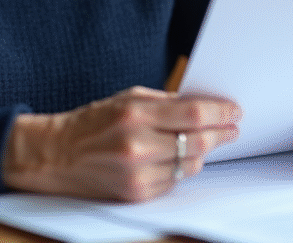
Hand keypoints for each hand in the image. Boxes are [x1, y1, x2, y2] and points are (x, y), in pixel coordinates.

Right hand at [2, 86, 240, 201]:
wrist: (58, 155)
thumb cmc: (93, 122)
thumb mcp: (128, 98)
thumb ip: (166, 102)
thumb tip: (203, 105)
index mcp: (136, 115)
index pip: (193, 115)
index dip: (220, 112)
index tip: (234, 110)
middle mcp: (138, 146)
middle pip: (198, 141)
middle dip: (221, 133)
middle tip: (232, 127)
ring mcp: (138, 173)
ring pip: (191, 165)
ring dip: (202, 152)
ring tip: (204, 141)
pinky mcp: (137, 194)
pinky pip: (174, 181)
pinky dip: (180, 169)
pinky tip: (174, 158)